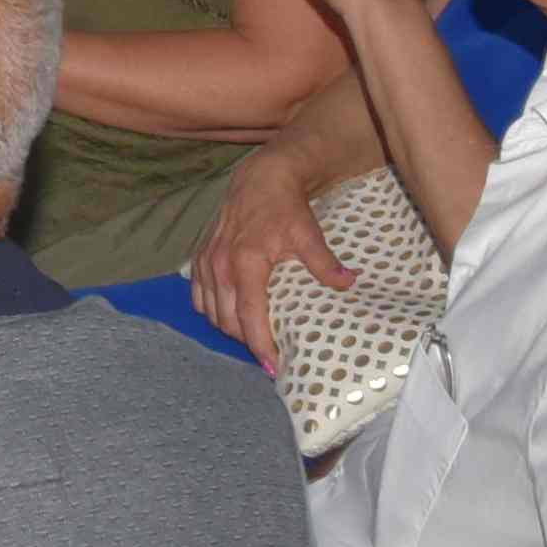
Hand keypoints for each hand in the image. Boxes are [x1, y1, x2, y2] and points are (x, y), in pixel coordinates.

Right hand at [189, 141, 355, 350]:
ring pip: (210, 312)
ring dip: (229, 328)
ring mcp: (206, 262)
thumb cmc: (284, 207)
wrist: (260, 178)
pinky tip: (230, 313)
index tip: (273, 367)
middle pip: (227, 321)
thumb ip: (324, 261)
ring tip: (253, 335)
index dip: (259, 346)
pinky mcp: (199, 258)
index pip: (248, 316)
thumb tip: (347, 283)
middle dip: (247, 341)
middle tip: (271, 352)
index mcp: (245, 262)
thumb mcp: (307, 233)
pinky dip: (212, 310)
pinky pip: (199, 297)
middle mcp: (219, 265)